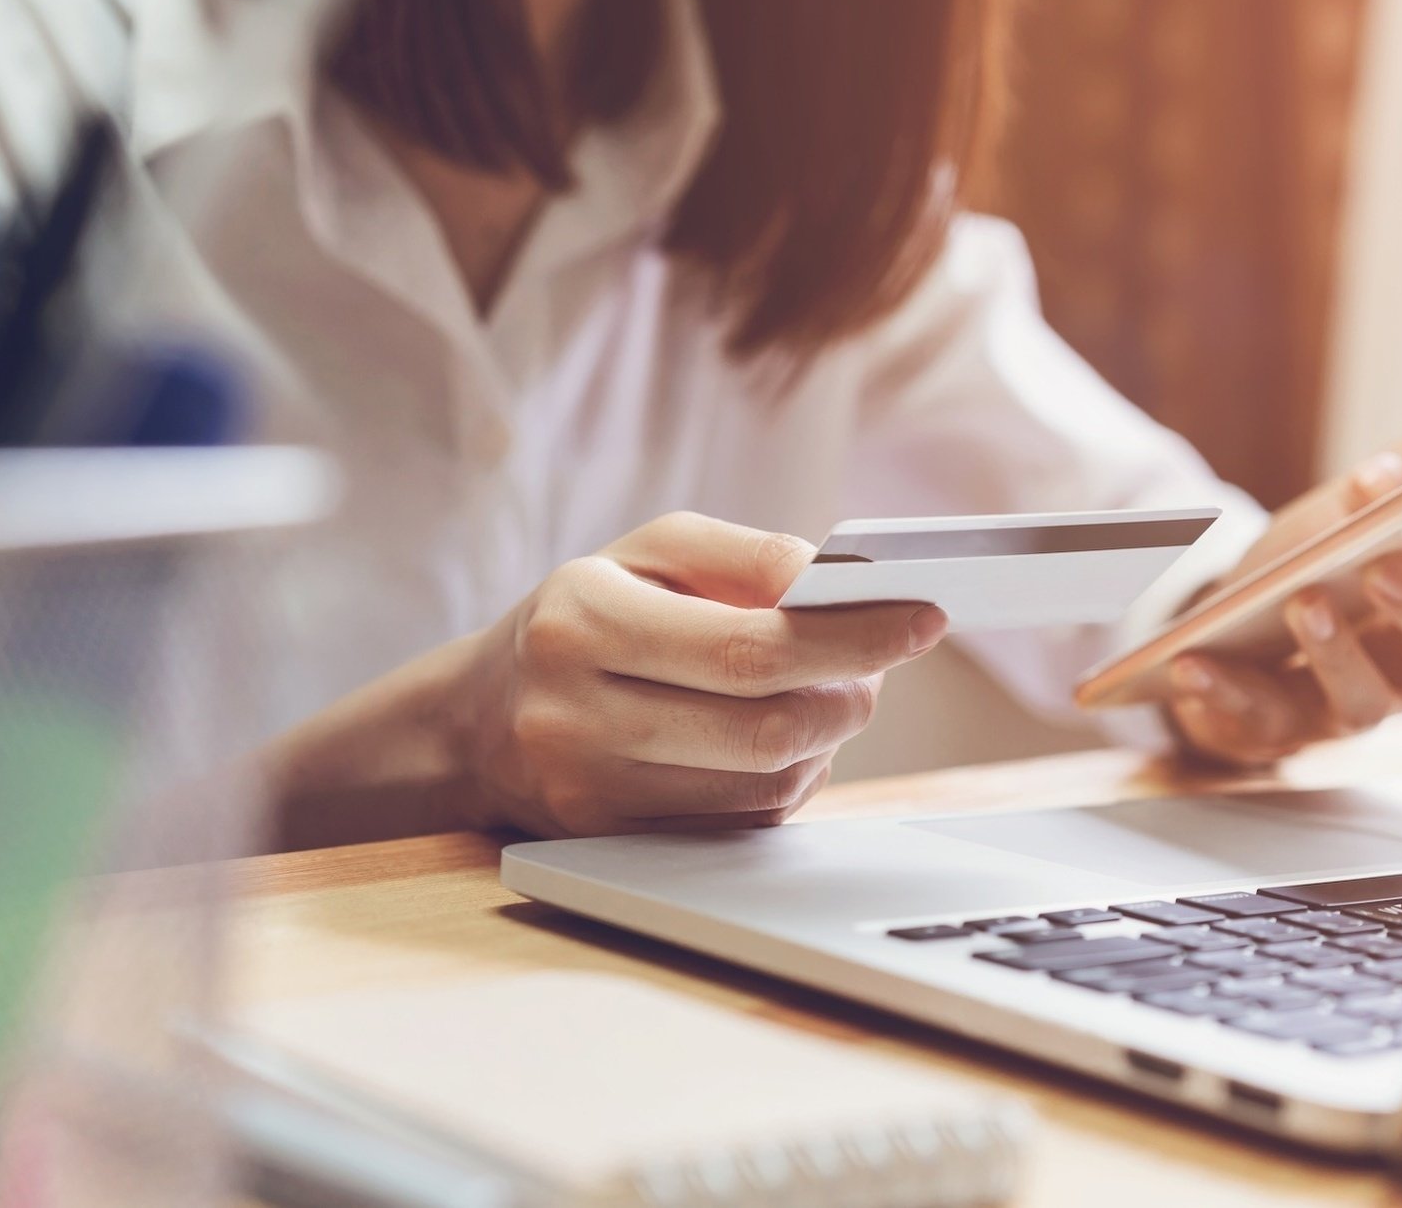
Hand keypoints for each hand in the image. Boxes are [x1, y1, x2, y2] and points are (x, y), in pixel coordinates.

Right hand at [460, 512, 947, 835]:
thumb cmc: (585, 618)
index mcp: (582, 620)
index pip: (748, 645)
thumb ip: (745, 555)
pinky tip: (778, 743)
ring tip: (825, 697)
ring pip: (762, 788)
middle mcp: (575, 714)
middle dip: (848, 697)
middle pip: (763, 728)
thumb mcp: (648, 552)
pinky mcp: (614, 848)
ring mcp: (590, 794)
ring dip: (824, 743)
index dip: (850, 638)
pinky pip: (740, 827)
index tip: (922, 619)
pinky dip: (785, 783)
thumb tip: (837, 581)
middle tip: (877, 670)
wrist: (479, 721)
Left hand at [1167, 437, 1401, 766]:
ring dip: (1339, 651)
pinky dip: (1223, 690)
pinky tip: (1193, 662)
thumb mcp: (1332, 512)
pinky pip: (1257, 722)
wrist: (1212, 636)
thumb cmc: (1298, 568)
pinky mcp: (1276, 732)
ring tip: (1305, 600)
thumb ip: (1378, 483)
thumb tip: (1398, 470)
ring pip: (1371, 705)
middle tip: (1393, 565)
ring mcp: (1350, 707)